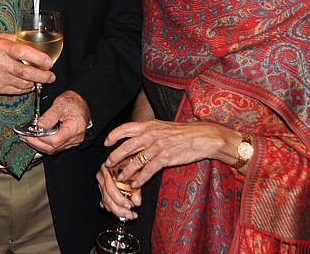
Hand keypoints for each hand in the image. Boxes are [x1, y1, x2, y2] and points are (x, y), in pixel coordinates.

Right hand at [0, 34, 54, 93]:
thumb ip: (16, 39)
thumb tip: (33, 41)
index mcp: (1, 48)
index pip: (24, 52)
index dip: (39, 58)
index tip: (49, 62)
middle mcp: (0, 63)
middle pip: (26, 72)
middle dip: (42, 76)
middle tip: (50, 76)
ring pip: (23, 84)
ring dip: (35, 83)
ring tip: (41, 80)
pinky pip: (15, 91)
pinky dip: (25, 89)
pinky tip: (29, 85)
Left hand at [20, 90, 88, 153]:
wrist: (82, 103)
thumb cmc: (73, 102)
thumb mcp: (61, 103)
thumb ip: (50, 115)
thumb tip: (39, 125)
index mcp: (75, 127)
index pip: (56, 139)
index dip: (42, 137)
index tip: (31, 132)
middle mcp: (75, 138)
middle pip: (53, 147)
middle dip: (37, 142)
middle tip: (24, 136)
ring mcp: (72, 142)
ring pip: (53, 149)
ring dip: (38, 145)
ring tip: (27, 138)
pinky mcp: (69, 142)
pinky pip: (55, 147)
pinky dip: (44, 144)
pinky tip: (36, 139)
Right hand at [97, 161, 141, 220]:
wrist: (126, 158)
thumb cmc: (130, 163)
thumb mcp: (135, 172)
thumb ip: (136, 187)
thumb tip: (137, 202)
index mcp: (107, 169)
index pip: (110, 187)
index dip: (120, 198)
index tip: (130, 205)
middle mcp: (102, 176)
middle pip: (107, 197)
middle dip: (119, 208)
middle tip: (130, 214)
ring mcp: (101, 183)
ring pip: (106, 201)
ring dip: (118, 211)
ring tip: (129, 215)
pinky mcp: (103, 190)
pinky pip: (106, 202)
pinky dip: (114, 209)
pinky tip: (123, 213)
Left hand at [104, 119, 241, 188]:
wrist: (203, 137)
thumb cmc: (183, 133)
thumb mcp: (163, 127)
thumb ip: (149, 132)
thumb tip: (135, 140)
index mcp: (149, 125)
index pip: (125, 128)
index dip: (113, 136)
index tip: (106, 143)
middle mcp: (151, 134)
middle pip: (126, 146)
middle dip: (114, 157)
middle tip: (108, 165)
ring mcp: (158, 146)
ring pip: (136, 160)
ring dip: (126, 171)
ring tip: (121, 178)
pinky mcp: (165, 157)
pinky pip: (148, 170)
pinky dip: (140, 179)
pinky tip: (136, 184)